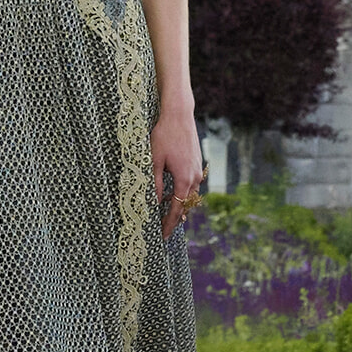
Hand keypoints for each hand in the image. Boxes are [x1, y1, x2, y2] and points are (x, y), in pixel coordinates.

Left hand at [151, 108, 203, 242]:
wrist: (179, 115)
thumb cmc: (163, 135)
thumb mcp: (154, 161)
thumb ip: (154, 184)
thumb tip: (153, 204)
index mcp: (184, 179)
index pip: (176, 210)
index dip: (169, 224)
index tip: (163, 236)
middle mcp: (194, 178)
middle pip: (185, 205)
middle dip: (174, 218)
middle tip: (163, 230)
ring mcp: (197, 170)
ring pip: (189, 195)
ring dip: (178, 205)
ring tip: (166, 215)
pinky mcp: (197, 164)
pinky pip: (191, 185)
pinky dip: (182, 193)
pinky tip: (172, 194)